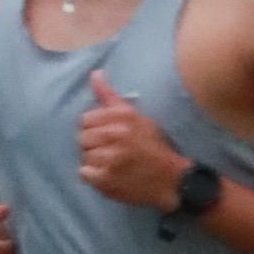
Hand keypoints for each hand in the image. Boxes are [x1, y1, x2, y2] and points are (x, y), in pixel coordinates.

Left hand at [77, 71, 184, 211]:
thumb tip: (94, 74)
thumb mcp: (136, 116)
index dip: (94, 128)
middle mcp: (117, 134)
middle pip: (82, 138)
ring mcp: (111, 158)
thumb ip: (110, 97)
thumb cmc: (153, 146)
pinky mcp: (107, 179)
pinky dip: (93, 176)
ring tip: (112, 164)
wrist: (172, 179)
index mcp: (123, 116)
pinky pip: (85, 173)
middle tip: (111, 151)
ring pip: (84, 156)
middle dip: (93, 145)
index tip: (107, 136)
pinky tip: (109, 175)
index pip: (85, 119)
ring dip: (94, 162)